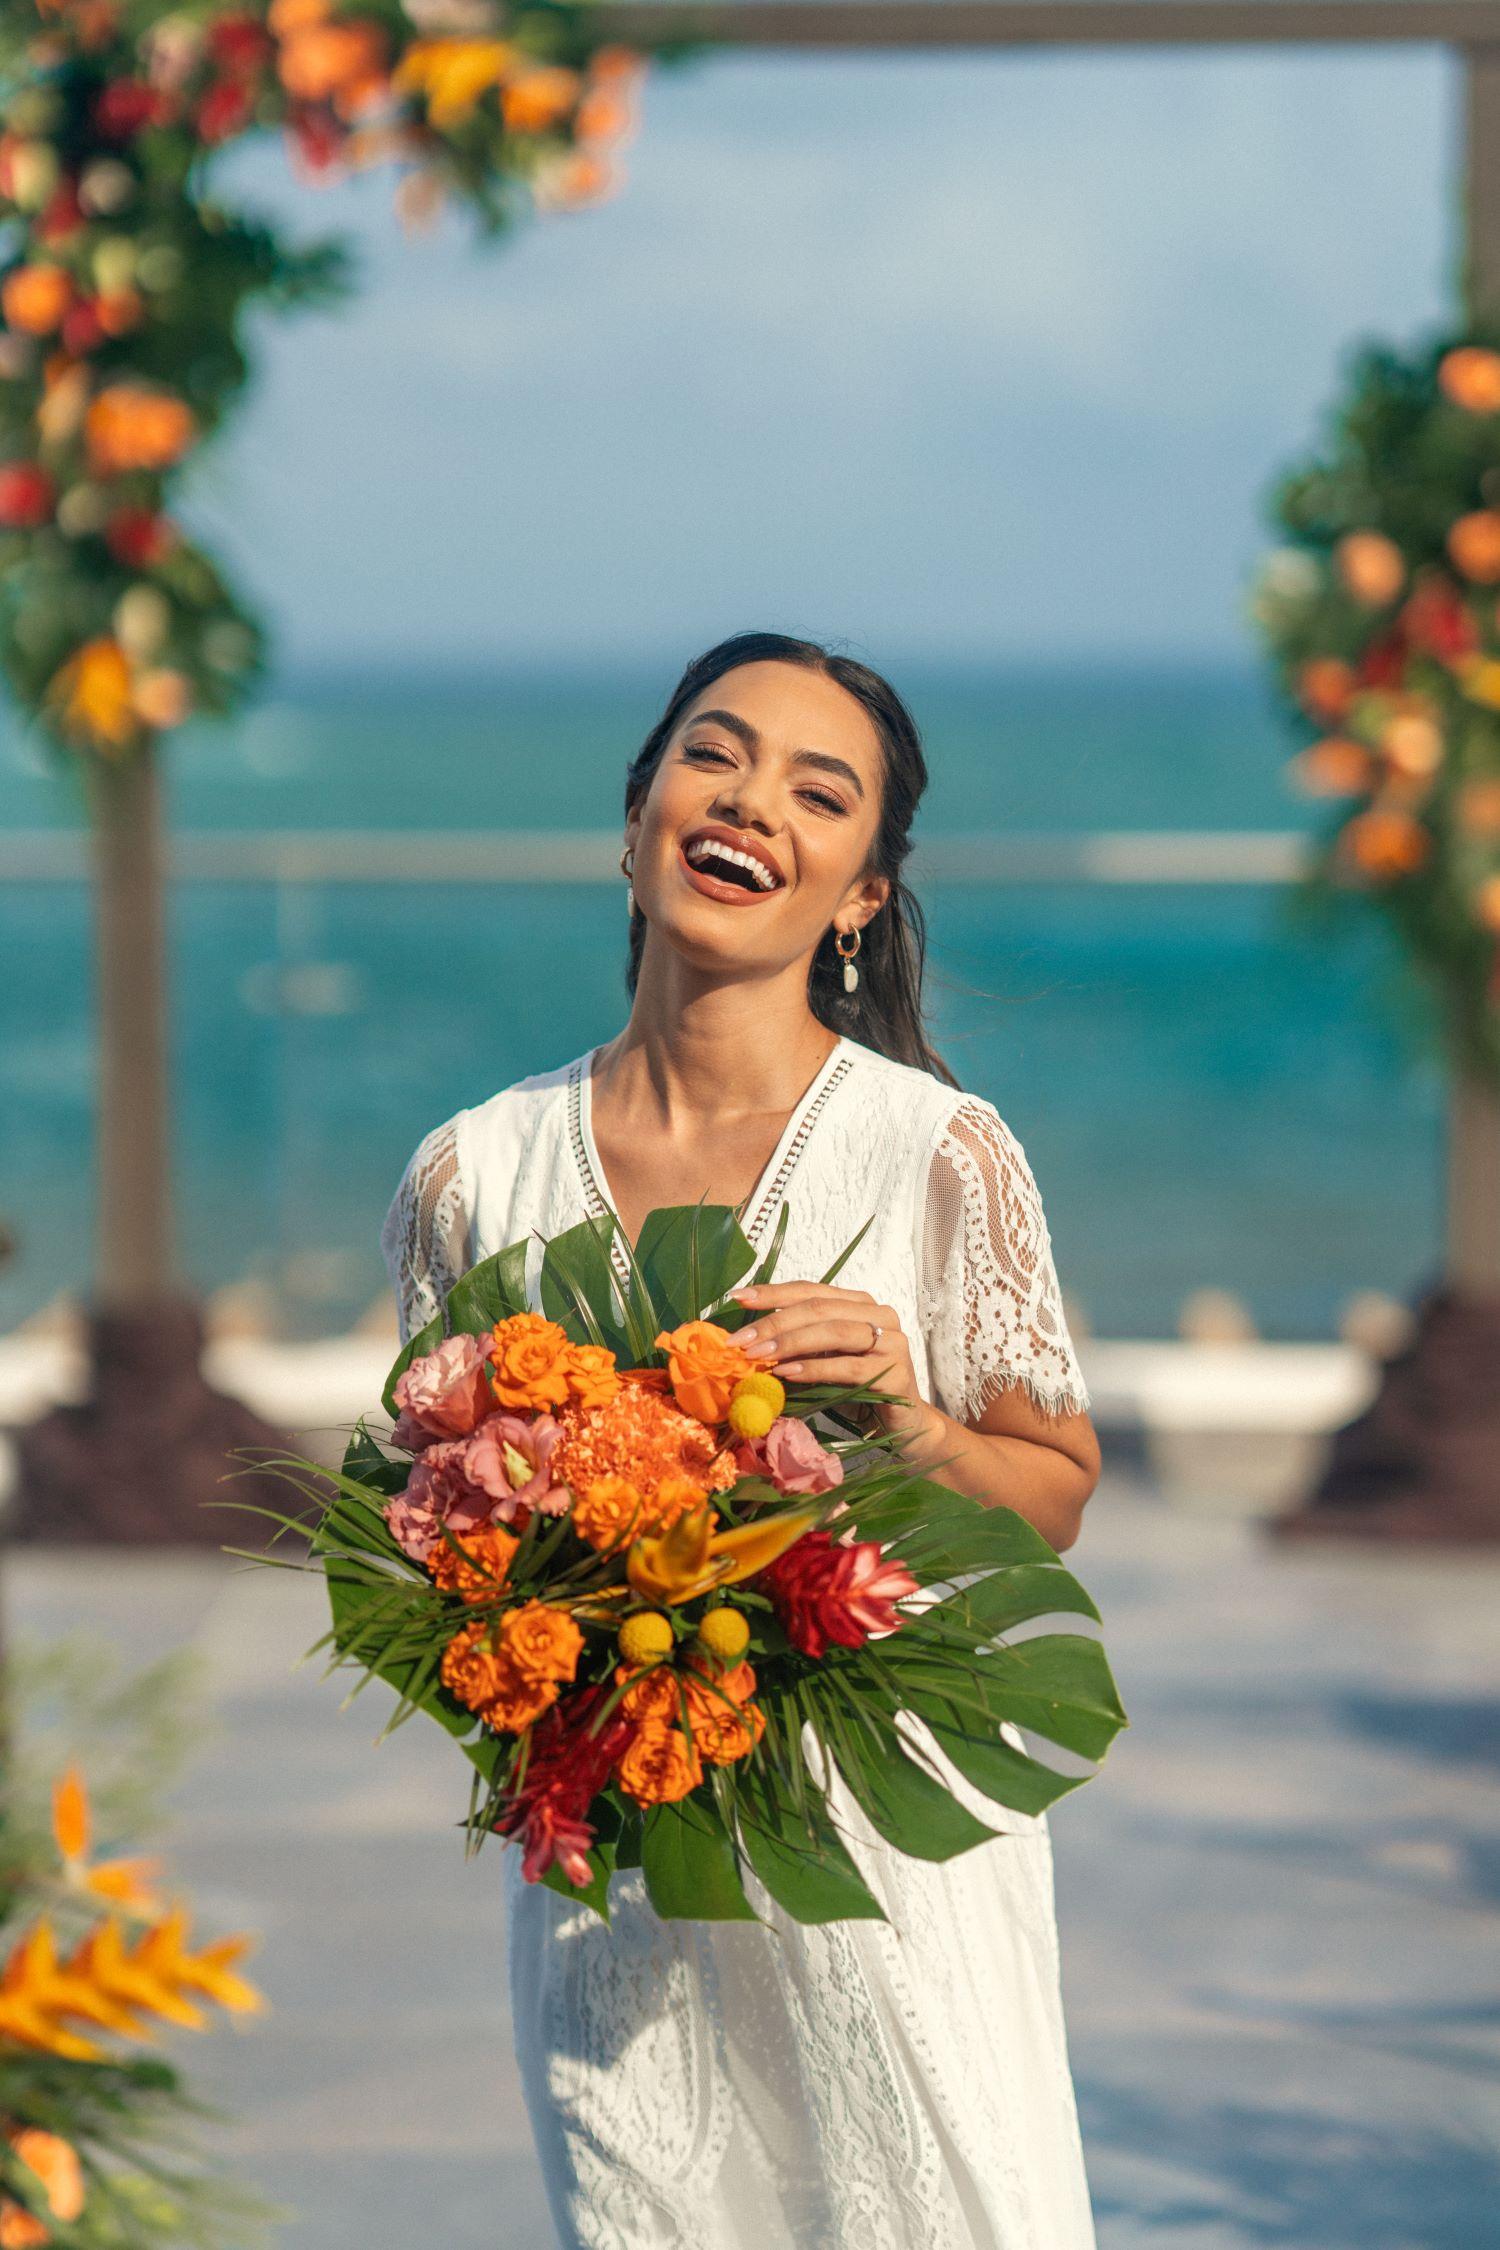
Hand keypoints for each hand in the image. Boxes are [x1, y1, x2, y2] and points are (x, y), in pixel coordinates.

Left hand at [728, 1280, 935, 1445]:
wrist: (902, 1425)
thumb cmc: (856, 1390)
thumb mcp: (823, 1360)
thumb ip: (798, 1345)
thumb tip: (748, 1341)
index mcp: (860, 1304)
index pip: (811, 1290)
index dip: (773, 1293)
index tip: (738, 1298)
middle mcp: (880, 1316)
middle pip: (819, 1308)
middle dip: (774, 1322)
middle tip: (740, 1340)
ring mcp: (892, 1342)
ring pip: (834, 1332)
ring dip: (790, 1343)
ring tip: (758, 1356)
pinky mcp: (896, 1373)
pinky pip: (848, 1366)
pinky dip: (814, 1369)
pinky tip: (788, 1374)